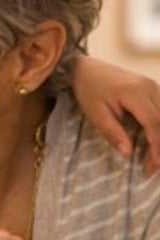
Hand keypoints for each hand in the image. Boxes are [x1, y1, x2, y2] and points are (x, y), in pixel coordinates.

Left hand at [72, 56, 159, 173]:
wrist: (88, 69)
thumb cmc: (89, 91)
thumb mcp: (95, 114)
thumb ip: (113, 133)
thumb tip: (128, 153)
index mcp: (134, 92)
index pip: (153, 123)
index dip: (156, 146)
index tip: (153, 165)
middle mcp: (150, 87)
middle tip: (154, 168)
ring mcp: (154, 86)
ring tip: (155, 158)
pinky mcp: (154, 89)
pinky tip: (156, 142)